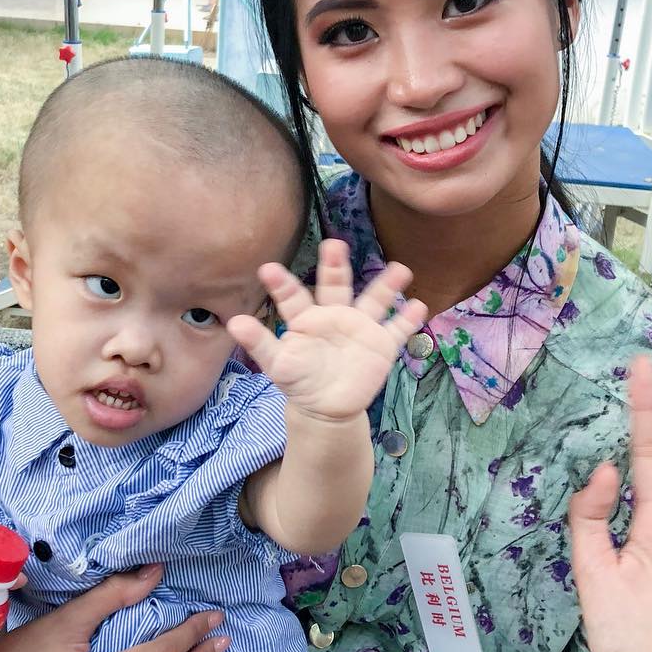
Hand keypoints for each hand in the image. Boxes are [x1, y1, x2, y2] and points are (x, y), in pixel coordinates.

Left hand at [227, 238, 427, 421]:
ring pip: (375, 300)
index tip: (267, 269)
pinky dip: (407, 319)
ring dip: (387, 285)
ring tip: (400, 269)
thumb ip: (259, 343)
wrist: (326, 406)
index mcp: (305, 317)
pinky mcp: (381, 344)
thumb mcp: (277, 364)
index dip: (281, 284)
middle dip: (335, 266)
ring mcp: (360, 327)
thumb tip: (234, 322)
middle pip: (336, 285)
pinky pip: (397, 329)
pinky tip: (417, 306)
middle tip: (333, 245)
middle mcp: (334, 314)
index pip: (292, 297)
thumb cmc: (299, 380)